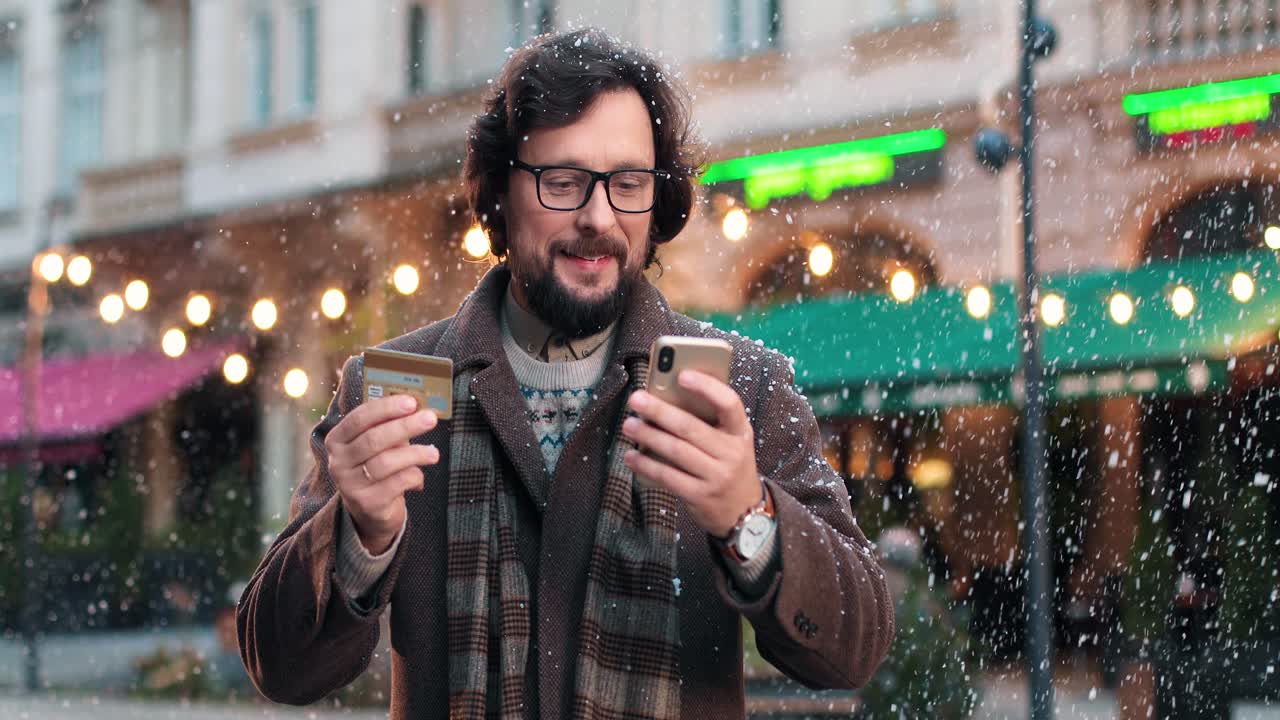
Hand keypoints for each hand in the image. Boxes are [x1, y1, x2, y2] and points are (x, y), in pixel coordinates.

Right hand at [324, 395, 440, 553]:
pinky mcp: (367, 503)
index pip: (360, 418)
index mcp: (338, 439)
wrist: (370, 509)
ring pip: (386, 462)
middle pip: (373, 439)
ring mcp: (350, 484)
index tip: (411, 402)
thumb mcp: (377, 444)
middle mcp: (338, 462)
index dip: (386, 408)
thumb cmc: (376, 465)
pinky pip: (396, 483)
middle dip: (405, 426)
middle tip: (430, 419)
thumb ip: (389, 426)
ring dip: (415, 454)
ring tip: (433, 453)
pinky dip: (413, 476)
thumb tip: (416, 408)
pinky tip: (419, 475)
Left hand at [622, 370, 761, 537]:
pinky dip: (646, 465)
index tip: (682, 375)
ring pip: (676, 451)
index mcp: (740, 432)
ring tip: (629, 425)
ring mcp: (717, 477)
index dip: (707, 387)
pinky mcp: (700, 496)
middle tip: (636, 399)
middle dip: (660, 411)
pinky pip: (668, 477)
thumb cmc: (729, 464)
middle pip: (691, 427)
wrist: (744, 511)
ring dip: (649, 436)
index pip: (729, 403)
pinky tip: (632, 456)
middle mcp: (732, 453)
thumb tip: (666, 397)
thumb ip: (709, 421)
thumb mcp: (731, 441)